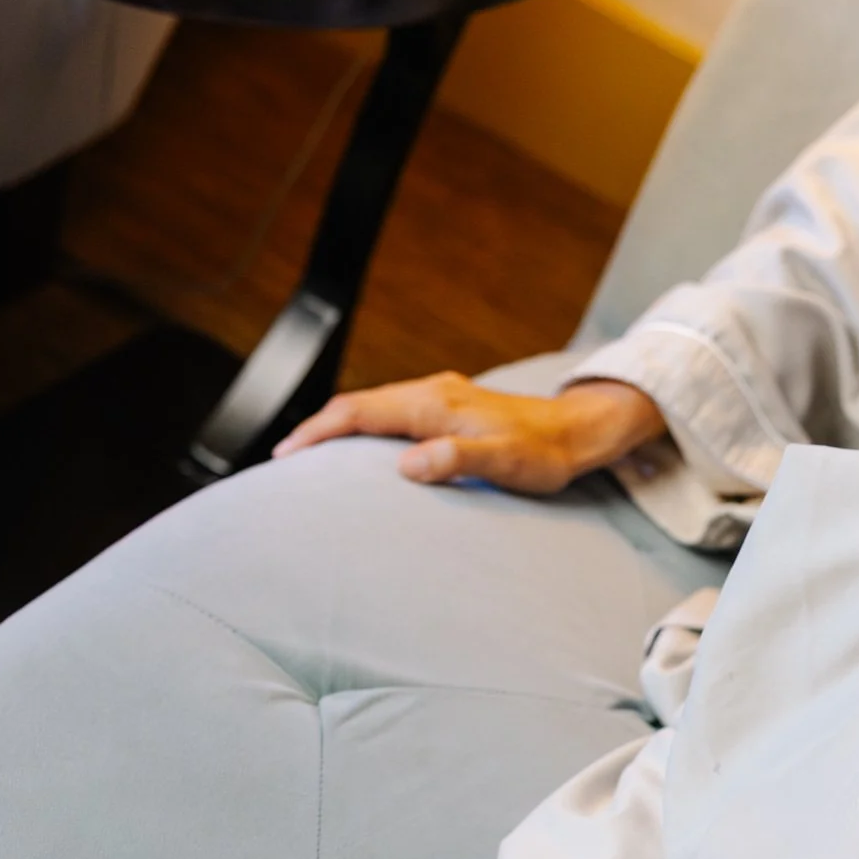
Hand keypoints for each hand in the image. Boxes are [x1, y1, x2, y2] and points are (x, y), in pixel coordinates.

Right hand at [272, 373, 665, 492]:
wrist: (577, 433)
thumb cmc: (545, 453)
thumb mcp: (504, 462)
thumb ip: (456, 460)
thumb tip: (408, 465)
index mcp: (434, 404)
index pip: (359, 413)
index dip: (318, 432)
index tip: (285, 454)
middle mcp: (432, 393)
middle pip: (357, 406)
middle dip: (316, 429)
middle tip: (281, 459)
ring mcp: (439, 398)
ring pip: (373, 408)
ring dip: (338, 429)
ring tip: (307, 456)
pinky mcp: (448, 409)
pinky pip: (392, 416)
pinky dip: (364, 430)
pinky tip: (359, 451)